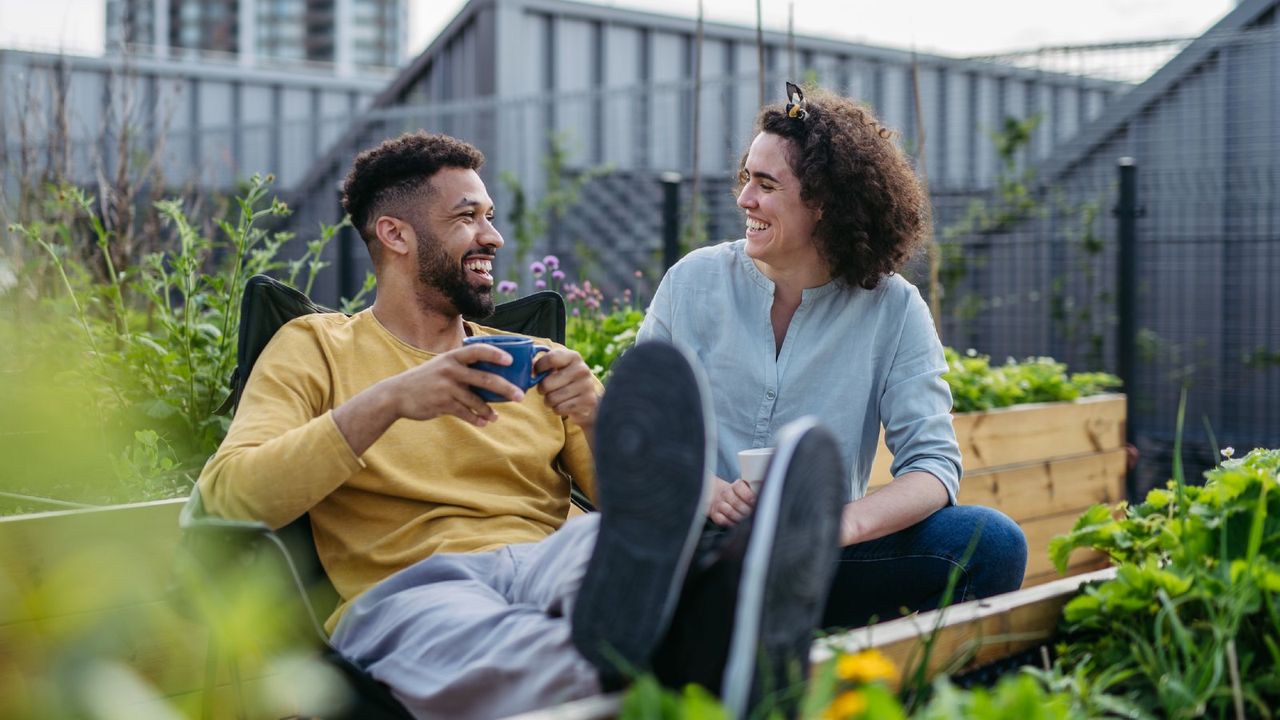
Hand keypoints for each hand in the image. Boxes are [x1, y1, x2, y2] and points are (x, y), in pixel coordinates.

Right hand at [389, 343, 525, 425]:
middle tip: (520, 396)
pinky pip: (466, 414)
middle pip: (486, 379)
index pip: (478, 350)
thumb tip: (491, 375)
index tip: (510, 360)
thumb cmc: (425, 379)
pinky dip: (476, 419)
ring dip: (489, 411)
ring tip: (495, 416)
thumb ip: (462, 367)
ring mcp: (447, 388)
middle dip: (506, 388)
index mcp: (452, 357)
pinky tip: (483, 422)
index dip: (495, 354)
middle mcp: (451, 370)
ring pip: (477, 401)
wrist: (397, 394)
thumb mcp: (441, 366)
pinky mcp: (442, 404)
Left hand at [534, 348, 600, 427]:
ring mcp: (586, 386)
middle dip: (542, 389)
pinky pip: (559, 409)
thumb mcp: (556, 367)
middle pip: (546, 383)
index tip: (537, 372)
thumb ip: (542, 363)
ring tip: (556, 397)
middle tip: (547, 389)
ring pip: (552, 398)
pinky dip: (557, 409)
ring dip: (549, 401)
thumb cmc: (564, 379)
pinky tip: (564, 404)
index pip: (550, 359)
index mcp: (573, 356)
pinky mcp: (587, 402)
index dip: (538, 367)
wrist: (586, 397)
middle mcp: (582, 369)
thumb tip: (527, 364)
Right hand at [708, 476, 756, 527]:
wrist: (719, 495)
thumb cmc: (739, 495)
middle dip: (747, 510)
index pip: (739, 487)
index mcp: (735, 486)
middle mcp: (725, 493)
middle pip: (736, 502)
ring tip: (746, 519)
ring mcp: (719, 504)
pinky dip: (731, 523)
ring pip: (729, 512)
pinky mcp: (714, 514)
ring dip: (740, 518)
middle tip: (753, 514)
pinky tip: (737, 523)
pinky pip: (722, 520)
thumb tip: (764, 497)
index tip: (755, 502)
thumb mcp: (746, 489)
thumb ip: (754, 492)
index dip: (749, 496)